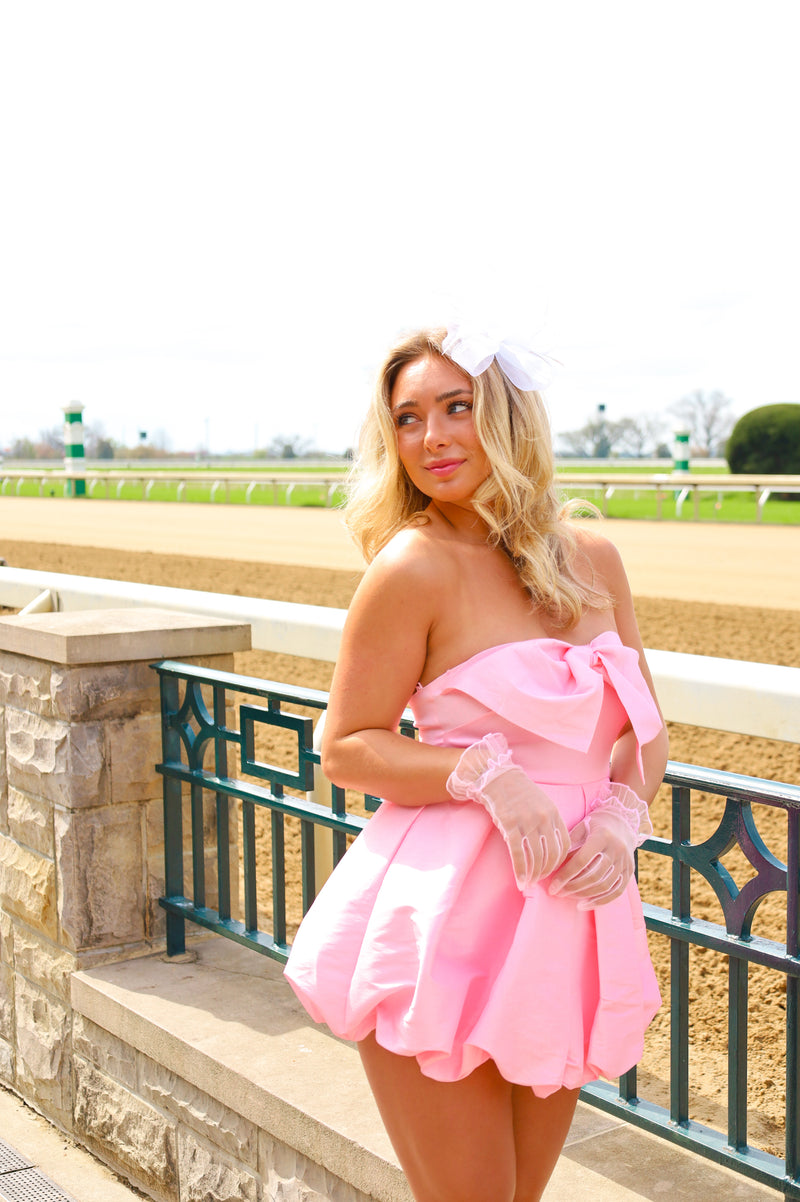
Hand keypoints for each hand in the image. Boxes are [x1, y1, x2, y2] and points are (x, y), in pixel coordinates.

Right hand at [447, 734, 568, 888]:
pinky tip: (520, 881)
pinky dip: (520, 870)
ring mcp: (526, 822)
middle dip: (546, 872)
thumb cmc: (520, 794)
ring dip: (533, 875)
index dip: (560, 863)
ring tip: (529, 883)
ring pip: (535, 857)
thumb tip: (553, 852)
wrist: (497, 778)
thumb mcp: (542, 805)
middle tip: (540, 881)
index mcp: (554, 813)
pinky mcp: (509, 825)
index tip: (553, 872)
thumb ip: (550, 824)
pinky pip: (517, 854)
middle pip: (551, 855)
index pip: (564, 846)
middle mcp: (543, 818)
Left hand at [548, 783, 651, 909]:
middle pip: (593, 876)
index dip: (565, 875)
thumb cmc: (596, 824)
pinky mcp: (630, 871)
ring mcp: (625, 862)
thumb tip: (553, 864)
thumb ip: (569, 843)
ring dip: (584, 895)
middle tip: (558, 893)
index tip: (552, 886)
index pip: (581, 861)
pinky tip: (585, 905)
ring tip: (569, 897)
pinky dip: (601, 901)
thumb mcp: (581, 826)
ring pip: (604, 885)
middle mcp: (616, 850)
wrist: (623, 820)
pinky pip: (616, 892)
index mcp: (602, 836)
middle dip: (573, 887)